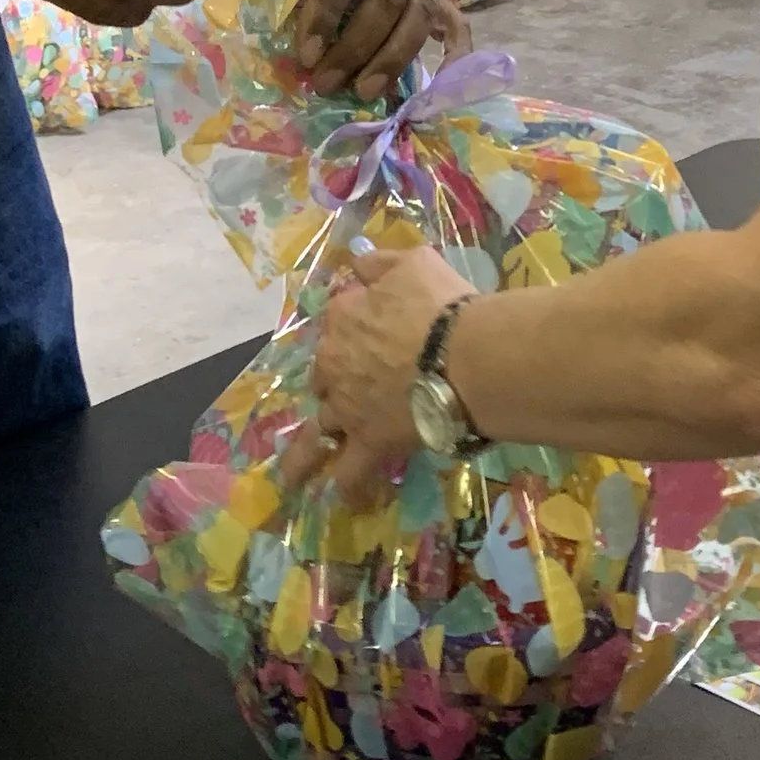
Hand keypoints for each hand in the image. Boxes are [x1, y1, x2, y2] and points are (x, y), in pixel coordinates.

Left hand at [283, 0, 461, 98]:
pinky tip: (444, 73)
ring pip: (419, 10)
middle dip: (358, 46)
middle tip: (328, 82)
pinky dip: (452, 49)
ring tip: (364, 90)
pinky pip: (452, 18)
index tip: (307, 55)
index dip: (328, 14)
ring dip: (392, 57)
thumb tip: (303, 49)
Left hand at [285, 240, 470, 504]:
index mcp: (344, 317)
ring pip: (316, 431)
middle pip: (323, 374)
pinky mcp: (368, 443)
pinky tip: (343, 497)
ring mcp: (347, 407)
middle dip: (332, 382)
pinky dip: (346, 485)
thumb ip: (379, 263)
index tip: (375, 329)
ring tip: (292, 474)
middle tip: (353, 391)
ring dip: (303, 452)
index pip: (340, 318)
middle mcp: (335, 363)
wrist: (466, 355)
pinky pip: (349, 471)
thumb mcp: (412, 262)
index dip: (356, 324)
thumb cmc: (443, 305)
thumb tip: (356, 264)